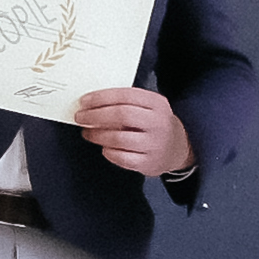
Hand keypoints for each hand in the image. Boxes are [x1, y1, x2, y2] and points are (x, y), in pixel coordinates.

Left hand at [74, 86, 195, 177]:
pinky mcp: (149, 163)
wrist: (178, 148)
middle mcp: (158, 123)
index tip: (84, 101)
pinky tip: (104, 147)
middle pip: (121, 115)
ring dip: (97, 135)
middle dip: (95, 115)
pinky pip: (121, 158)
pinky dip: (108, 152)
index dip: (100, 98)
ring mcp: (155, 144)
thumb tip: (91, 102)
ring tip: (88, 133)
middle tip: (80, 117)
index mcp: (157, 103)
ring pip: (119, 138)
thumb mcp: (148, 107)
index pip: (125, 95)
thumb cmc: (154, 124)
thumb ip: (125, 102)